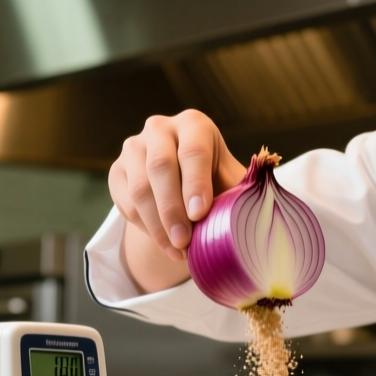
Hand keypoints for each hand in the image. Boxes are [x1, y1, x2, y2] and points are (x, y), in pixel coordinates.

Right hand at [109, 111, 246, 290]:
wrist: (184, 185)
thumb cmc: (216, 181)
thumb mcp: (232, 181)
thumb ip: (242, 191)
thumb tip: (258, 214)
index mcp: (194, 125)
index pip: (192, 151)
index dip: (196, 183)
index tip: (200, 213)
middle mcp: (160, 128)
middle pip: (160, 168)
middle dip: (172, 209)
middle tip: (184, 241)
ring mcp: (134, 147)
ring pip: (139, 189)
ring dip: (157, 225)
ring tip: (177, 251)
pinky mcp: (117, 171)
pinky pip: (125, 203)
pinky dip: (144, 228)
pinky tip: (165, 244)